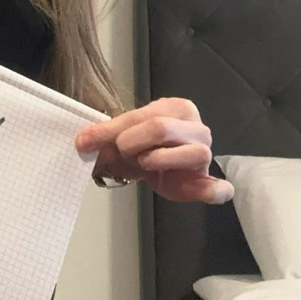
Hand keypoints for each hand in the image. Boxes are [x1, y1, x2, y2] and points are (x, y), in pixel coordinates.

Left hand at [74, 97, 233, 203]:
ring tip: (144, 162)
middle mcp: (197, 127)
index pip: (141, 116)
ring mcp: (205, 154)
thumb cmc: (140, 143)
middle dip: (131, 142)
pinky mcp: (207, 182)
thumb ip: (105, 135)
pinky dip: (216, 190)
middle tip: (121, 152)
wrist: (156, 164)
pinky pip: (217, 187)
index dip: (109, 131)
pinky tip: (208, 192)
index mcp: (177, 108)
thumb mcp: (121, 134)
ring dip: (158, 160)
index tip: (84, 142)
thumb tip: (83, 142)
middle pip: (160, 128)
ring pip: (189, 153)